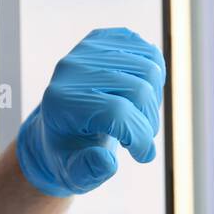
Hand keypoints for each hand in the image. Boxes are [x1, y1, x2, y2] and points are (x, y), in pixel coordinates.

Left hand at [16, 27, 165, 196]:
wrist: (60, 127)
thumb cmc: (69, 154)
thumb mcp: (74, 174)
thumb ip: (88, 171)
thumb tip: (106, 161)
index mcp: (59, 102)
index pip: (117, 112)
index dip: (139, 137)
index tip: (143, 155)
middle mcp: (70, 69)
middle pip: (139, 89)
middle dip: (148, 123)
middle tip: (140, 140)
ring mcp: (87, 49)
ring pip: (150, 69)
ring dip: (153, 102)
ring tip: (137, 119)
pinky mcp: (103, 39)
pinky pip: (147, 52)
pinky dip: (153, 78)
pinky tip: (138, 96)